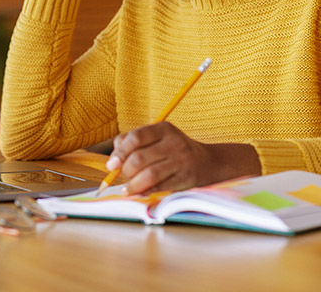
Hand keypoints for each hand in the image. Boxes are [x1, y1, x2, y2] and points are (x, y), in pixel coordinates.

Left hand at [105, 122, 259, 194]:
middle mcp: (174, 142)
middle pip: (140, 158)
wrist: (208, 163)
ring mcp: (181, 160)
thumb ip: (133, 143)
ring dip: (134, 184)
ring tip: (127, 190)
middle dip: (126, 171)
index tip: (111, 165)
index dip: (120, 152)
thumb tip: (114, 159)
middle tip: (122, 177)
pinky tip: (140, 193)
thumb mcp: (157, 139)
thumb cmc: (173, 150)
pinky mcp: (186, 178)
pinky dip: (146, 191)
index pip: (135, 138)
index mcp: (163, 128)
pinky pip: (161, 186)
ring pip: (149, 174)